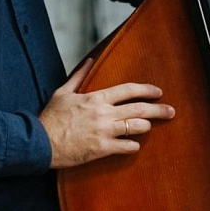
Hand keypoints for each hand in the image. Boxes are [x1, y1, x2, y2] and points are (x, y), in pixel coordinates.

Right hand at [40, 59, 175, 168]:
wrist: (38, 142)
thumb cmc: (50, 118)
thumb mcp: (62, 92)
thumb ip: (78, 76)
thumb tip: (89, 60)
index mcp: (96, 98)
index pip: (128, 90)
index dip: (146, 90)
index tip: (158, 92)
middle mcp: (103, 113)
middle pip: (139, 109)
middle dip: (158, 109)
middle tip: (171, 111)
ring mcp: (103, 132)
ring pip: (136, 127)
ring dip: (145, 127)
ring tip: (148, 126)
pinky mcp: (101, 149)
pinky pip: (126, 147)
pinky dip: (133, 145)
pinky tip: (133, 144)